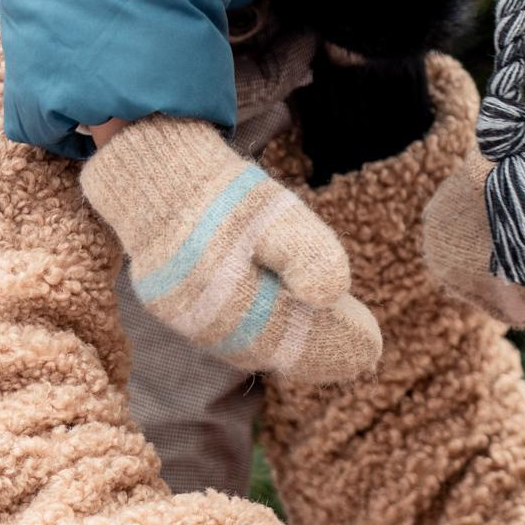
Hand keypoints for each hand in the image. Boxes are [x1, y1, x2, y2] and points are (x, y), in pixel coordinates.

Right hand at [82, 115, 380, 383]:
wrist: (152, 168)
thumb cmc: (220, 191)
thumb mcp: (271, 211)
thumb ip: (303, 252)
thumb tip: (332, 293)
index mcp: (224, 300)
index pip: (289, 339)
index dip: (332, 347)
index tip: (372, 351)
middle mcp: (197, 318)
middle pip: (268, 349)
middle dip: (317, 355)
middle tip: (365, 356)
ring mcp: (180, 315)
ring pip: (245, 346)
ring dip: (291, 351)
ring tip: (335, 351)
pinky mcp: (173, 305)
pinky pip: (226, 334)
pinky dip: (261, 339)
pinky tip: (287, 336)